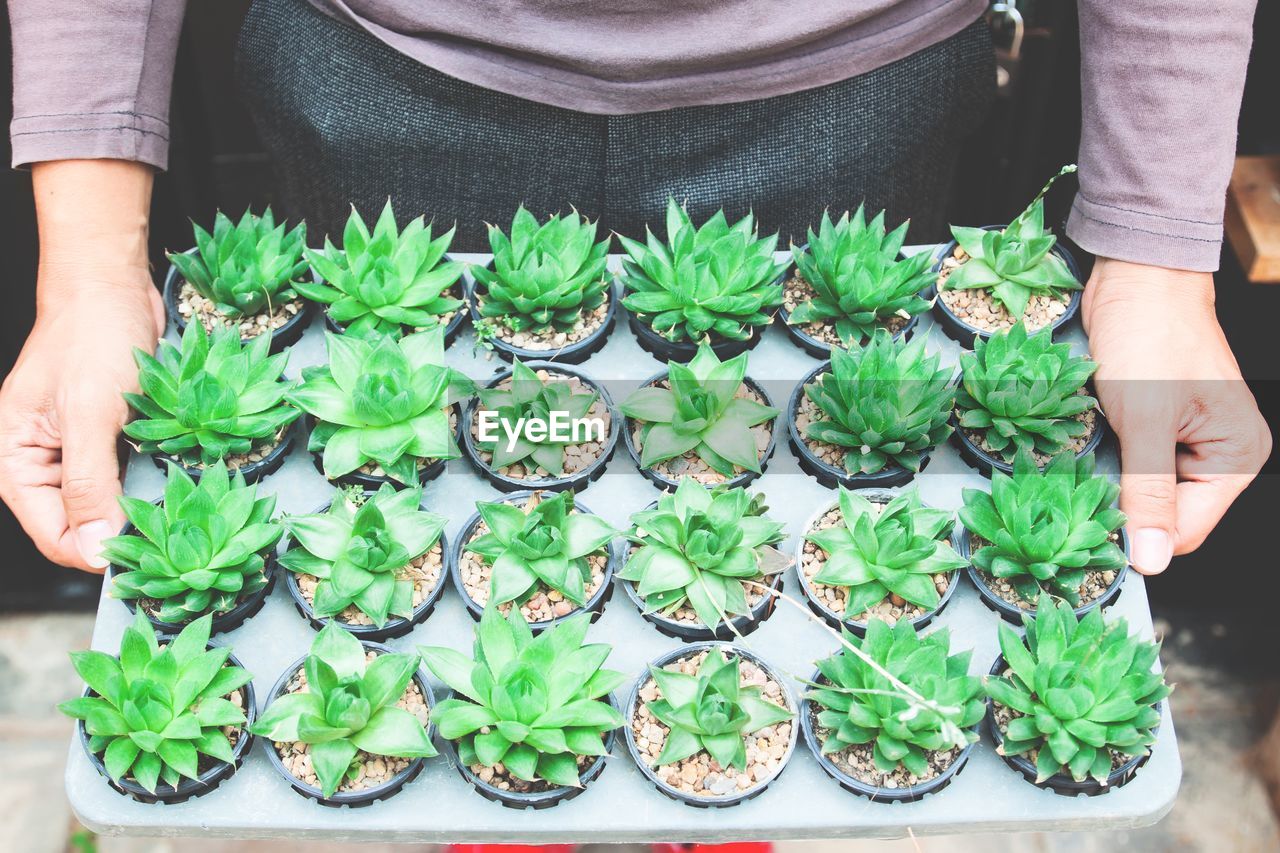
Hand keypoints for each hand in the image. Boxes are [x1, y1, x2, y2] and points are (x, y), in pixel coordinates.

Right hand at [0, 159, 162, 571]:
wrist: (112, 288)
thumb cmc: (93, 339)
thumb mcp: (90, 414)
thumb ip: (90, 482)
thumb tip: (98, 544)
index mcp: (15, 462)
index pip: (53, 535)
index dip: (94, 552)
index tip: (141, 560)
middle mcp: (41, 464)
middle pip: (81, 526)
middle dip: (120, 533)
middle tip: (169, 538)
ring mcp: (75, 453)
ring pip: (107, 505)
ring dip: (139, 510)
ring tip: (176, 512)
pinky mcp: (107, 439)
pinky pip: (127, 478)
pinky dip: (149, 484)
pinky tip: (175, 484)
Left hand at [1083, 258, 1270, 574]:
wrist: (1134, 276)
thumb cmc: (1149, 334)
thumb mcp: (1146, 418)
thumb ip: (1148, 491)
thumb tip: (1153, 559)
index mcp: (1235, 457)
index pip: (1187, 531)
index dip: (1141, 537)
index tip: (1090, 533)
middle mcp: (1217, 454)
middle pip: (1163, 514)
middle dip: (1122, 505)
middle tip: (1079, 488)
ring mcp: (1186, 440)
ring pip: (1140, 490)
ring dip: (1109, 481)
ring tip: (1083, 458)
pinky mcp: (1154, 426)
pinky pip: (1128, 463)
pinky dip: (1105, 460)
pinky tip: (1086, 444)